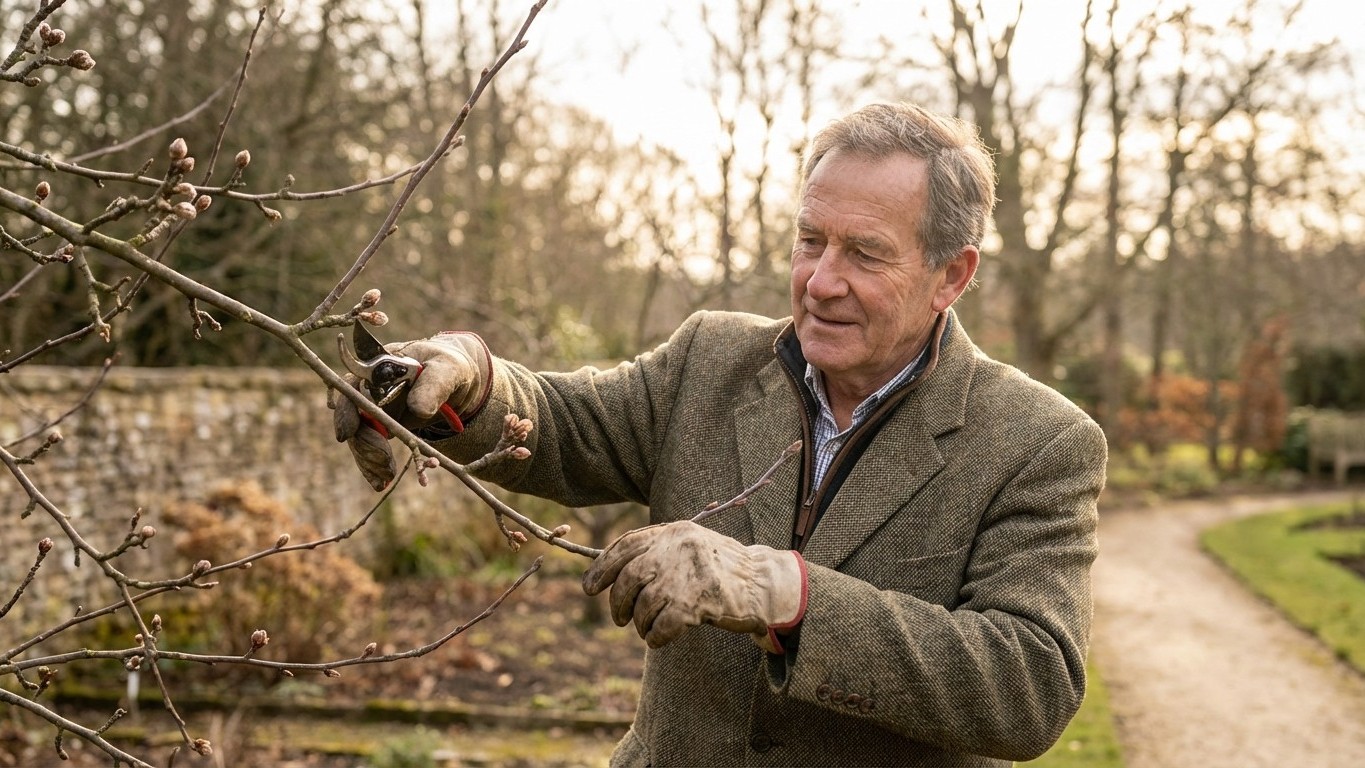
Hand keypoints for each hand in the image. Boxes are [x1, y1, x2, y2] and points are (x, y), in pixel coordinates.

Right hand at [328, 331, 490, 489]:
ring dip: (368, 459)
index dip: (345, 411)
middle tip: (385, 462)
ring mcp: (372, 408)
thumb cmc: (449, 368)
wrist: (455, 380)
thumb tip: (418, 408)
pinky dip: (374, 466)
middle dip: (364, 443)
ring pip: (358, 437)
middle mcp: (369, 387)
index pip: (351, 387)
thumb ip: (434, 386)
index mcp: (380, 367)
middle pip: (352, 417)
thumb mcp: (448, 371)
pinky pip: (370, 447)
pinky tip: (381, 483)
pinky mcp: (381, 426)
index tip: (347, 435)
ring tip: (386, 477)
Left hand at [581, 521, 806, 652]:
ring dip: (639, 623)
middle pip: (628, 578)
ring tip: (646, 628)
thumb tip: (613, 572)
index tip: (589, 587)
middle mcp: (678, 548)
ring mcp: (688, 574)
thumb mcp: (690, 547)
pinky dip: (656, 637)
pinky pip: (662, 626)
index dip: (601, 567)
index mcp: (674, 531)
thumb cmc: (722, 570)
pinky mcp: (699, 602)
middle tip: (618, 619)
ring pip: (643, 605)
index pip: (626, 545)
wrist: (764, 584)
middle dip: (617, 603)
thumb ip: (658, 552)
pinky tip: (660, 638)